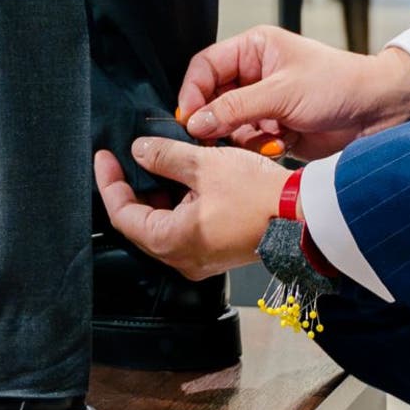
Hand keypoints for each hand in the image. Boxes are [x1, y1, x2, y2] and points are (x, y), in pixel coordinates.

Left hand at [96, 141, 286, 280]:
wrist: (304, 216)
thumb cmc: (258, 196)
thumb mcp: (205, 165)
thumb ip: (165, 157)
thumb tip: (140, 151)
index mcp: (172, 242)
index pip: (123, 214)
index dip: (110, 183)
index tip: (105, 159)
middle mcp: (183, 258)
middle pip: (140, 223)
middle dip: (132, 189)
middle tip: (127, 159)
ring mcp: (202, 258)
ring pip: (164, 226)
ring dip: (158, 195)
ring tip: (160, 163)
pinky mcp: (218, 252)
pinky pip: (186, 229)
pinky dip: (179, 204)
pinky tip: (186, 180)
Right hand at [176, 23, 409, 158]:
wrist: (378, 113)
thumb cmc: (339, 85)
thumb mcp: (282, 93)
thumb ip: (235, 108)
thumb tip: (194, 122)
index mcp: (254, 49)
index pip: (205, 67)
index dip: (192, 92)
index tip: (187, 118)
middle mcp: (254, 75)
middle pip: (211, 99)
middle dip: (213, 121)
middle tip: (211, 139)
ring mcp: (263, 104)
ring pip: (227, 125)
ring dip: (237, 138)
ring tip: (261, 140)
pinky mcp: (274, 129)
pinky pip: (247, 142)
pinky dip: (256, 148)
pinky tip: (278, 145)